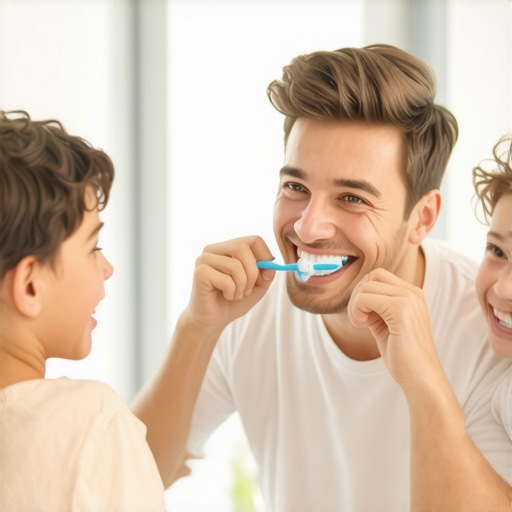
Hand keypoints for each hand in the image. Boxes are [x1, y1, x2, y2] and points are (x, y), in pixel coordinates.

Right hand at [186, 235, 275, 330]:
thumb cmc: (233, 301)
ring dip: (242, 285)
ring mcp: (204, 260)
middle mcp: (213, 249)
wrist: (213, 320)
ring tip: (236, 294)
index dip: (265, 256)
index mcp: (227, 247)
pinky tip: (226, 296)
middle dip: (252, 272)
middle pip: (242, 247)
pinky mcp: (200, 273)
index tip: (267, 275)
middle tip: (248, 289)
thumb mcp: (257, 286)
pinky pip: (226, 280)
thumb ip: (266, 272)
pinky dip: (232, 292)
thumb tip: (270, 264)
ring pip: (235, 265)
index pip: (253, 240)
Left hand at [348, 268, 443, 388]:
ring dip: (356, 305)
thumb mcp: (386, 324)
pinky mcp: (401, 309)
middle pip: (372, 275)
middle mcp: (413, 292)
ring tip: (363, 324)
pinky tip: (364, 326)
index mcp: (412, 294)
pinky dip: (357, 312)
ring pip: (365, 286)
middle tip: (361, 319)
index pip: (378, 276)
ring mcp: (409, 299)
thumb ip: (375, 307)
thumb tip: (357, 295)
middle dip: (358, 295)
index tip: (366, 316)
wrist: (421, 379)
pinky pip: (364, 298)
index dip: (364, 293)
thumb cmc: (403, 356)